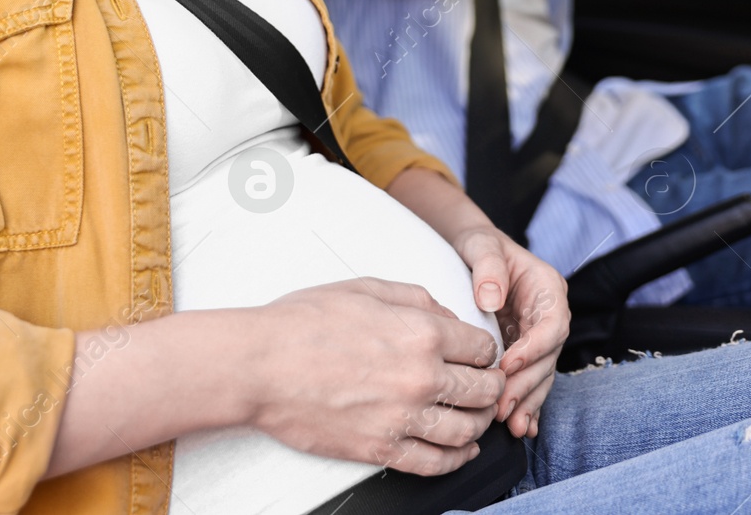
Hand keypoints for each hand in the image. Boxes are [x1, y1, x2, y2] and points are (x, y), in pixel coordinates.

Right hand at [247, 278, 505, 475]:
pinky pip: (435, 463)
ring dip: (479, 424)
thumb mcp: (367, 289)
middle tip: (485, 385)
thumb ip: (417, 300)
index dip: (484, 351)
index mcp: (422, 334)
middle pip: (484, 390)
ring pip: (467, 430)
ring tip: (477, 417)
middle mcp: (421, 378)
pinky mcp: (381, 448)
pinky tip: (460, 451)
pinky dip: (456, 459)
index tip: (479, 355)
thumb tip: (448, 316)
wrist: (260, 365)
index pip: (482, 348)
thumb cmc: (303, 324)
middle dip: (490, 386)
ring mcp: (402, 418)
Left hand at [450, 225, 570, 439]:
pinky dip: (527, 404)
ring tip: (512, 425)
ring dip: (528, 402)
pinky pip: (530, 381)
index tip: (508, 365)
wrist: (472, 252)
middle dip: (527, 384)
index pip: (552, 324)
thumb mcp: (482, 244)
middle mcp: (548, 316)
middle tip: (502, 407)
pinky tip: (522, 427)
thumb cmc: (479, 245)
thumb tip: (491, 299)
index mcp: (547, 289)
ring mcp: (537, 337)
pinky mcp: (524, 353)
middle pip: (548, 357)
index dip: (534, 348)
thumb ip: (489, 267)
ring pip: (541, 375)